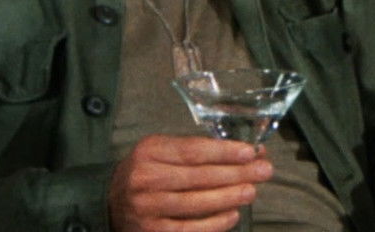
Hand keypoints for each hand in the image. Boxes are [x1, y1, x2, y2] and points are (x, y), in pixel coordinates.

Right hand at [108, 134, 272, 231]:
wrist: (110, 202)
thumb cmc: (147, 172)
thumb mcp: (162, 151)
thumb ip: (198, 151)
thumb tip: (245, 152)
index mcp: (150, 152)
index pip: (193, 151)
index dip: (225, 151)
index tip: (250, 152)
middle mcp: (145, 179)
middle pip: (199, 176)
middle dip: (237, 173)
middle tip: (264, 171)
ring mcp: (148, 208)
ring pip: (196, 203)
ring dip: (229, 197)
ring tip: (251, 191)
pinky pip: (190, 228)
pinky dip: (214, 223)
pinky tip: (232, 214)